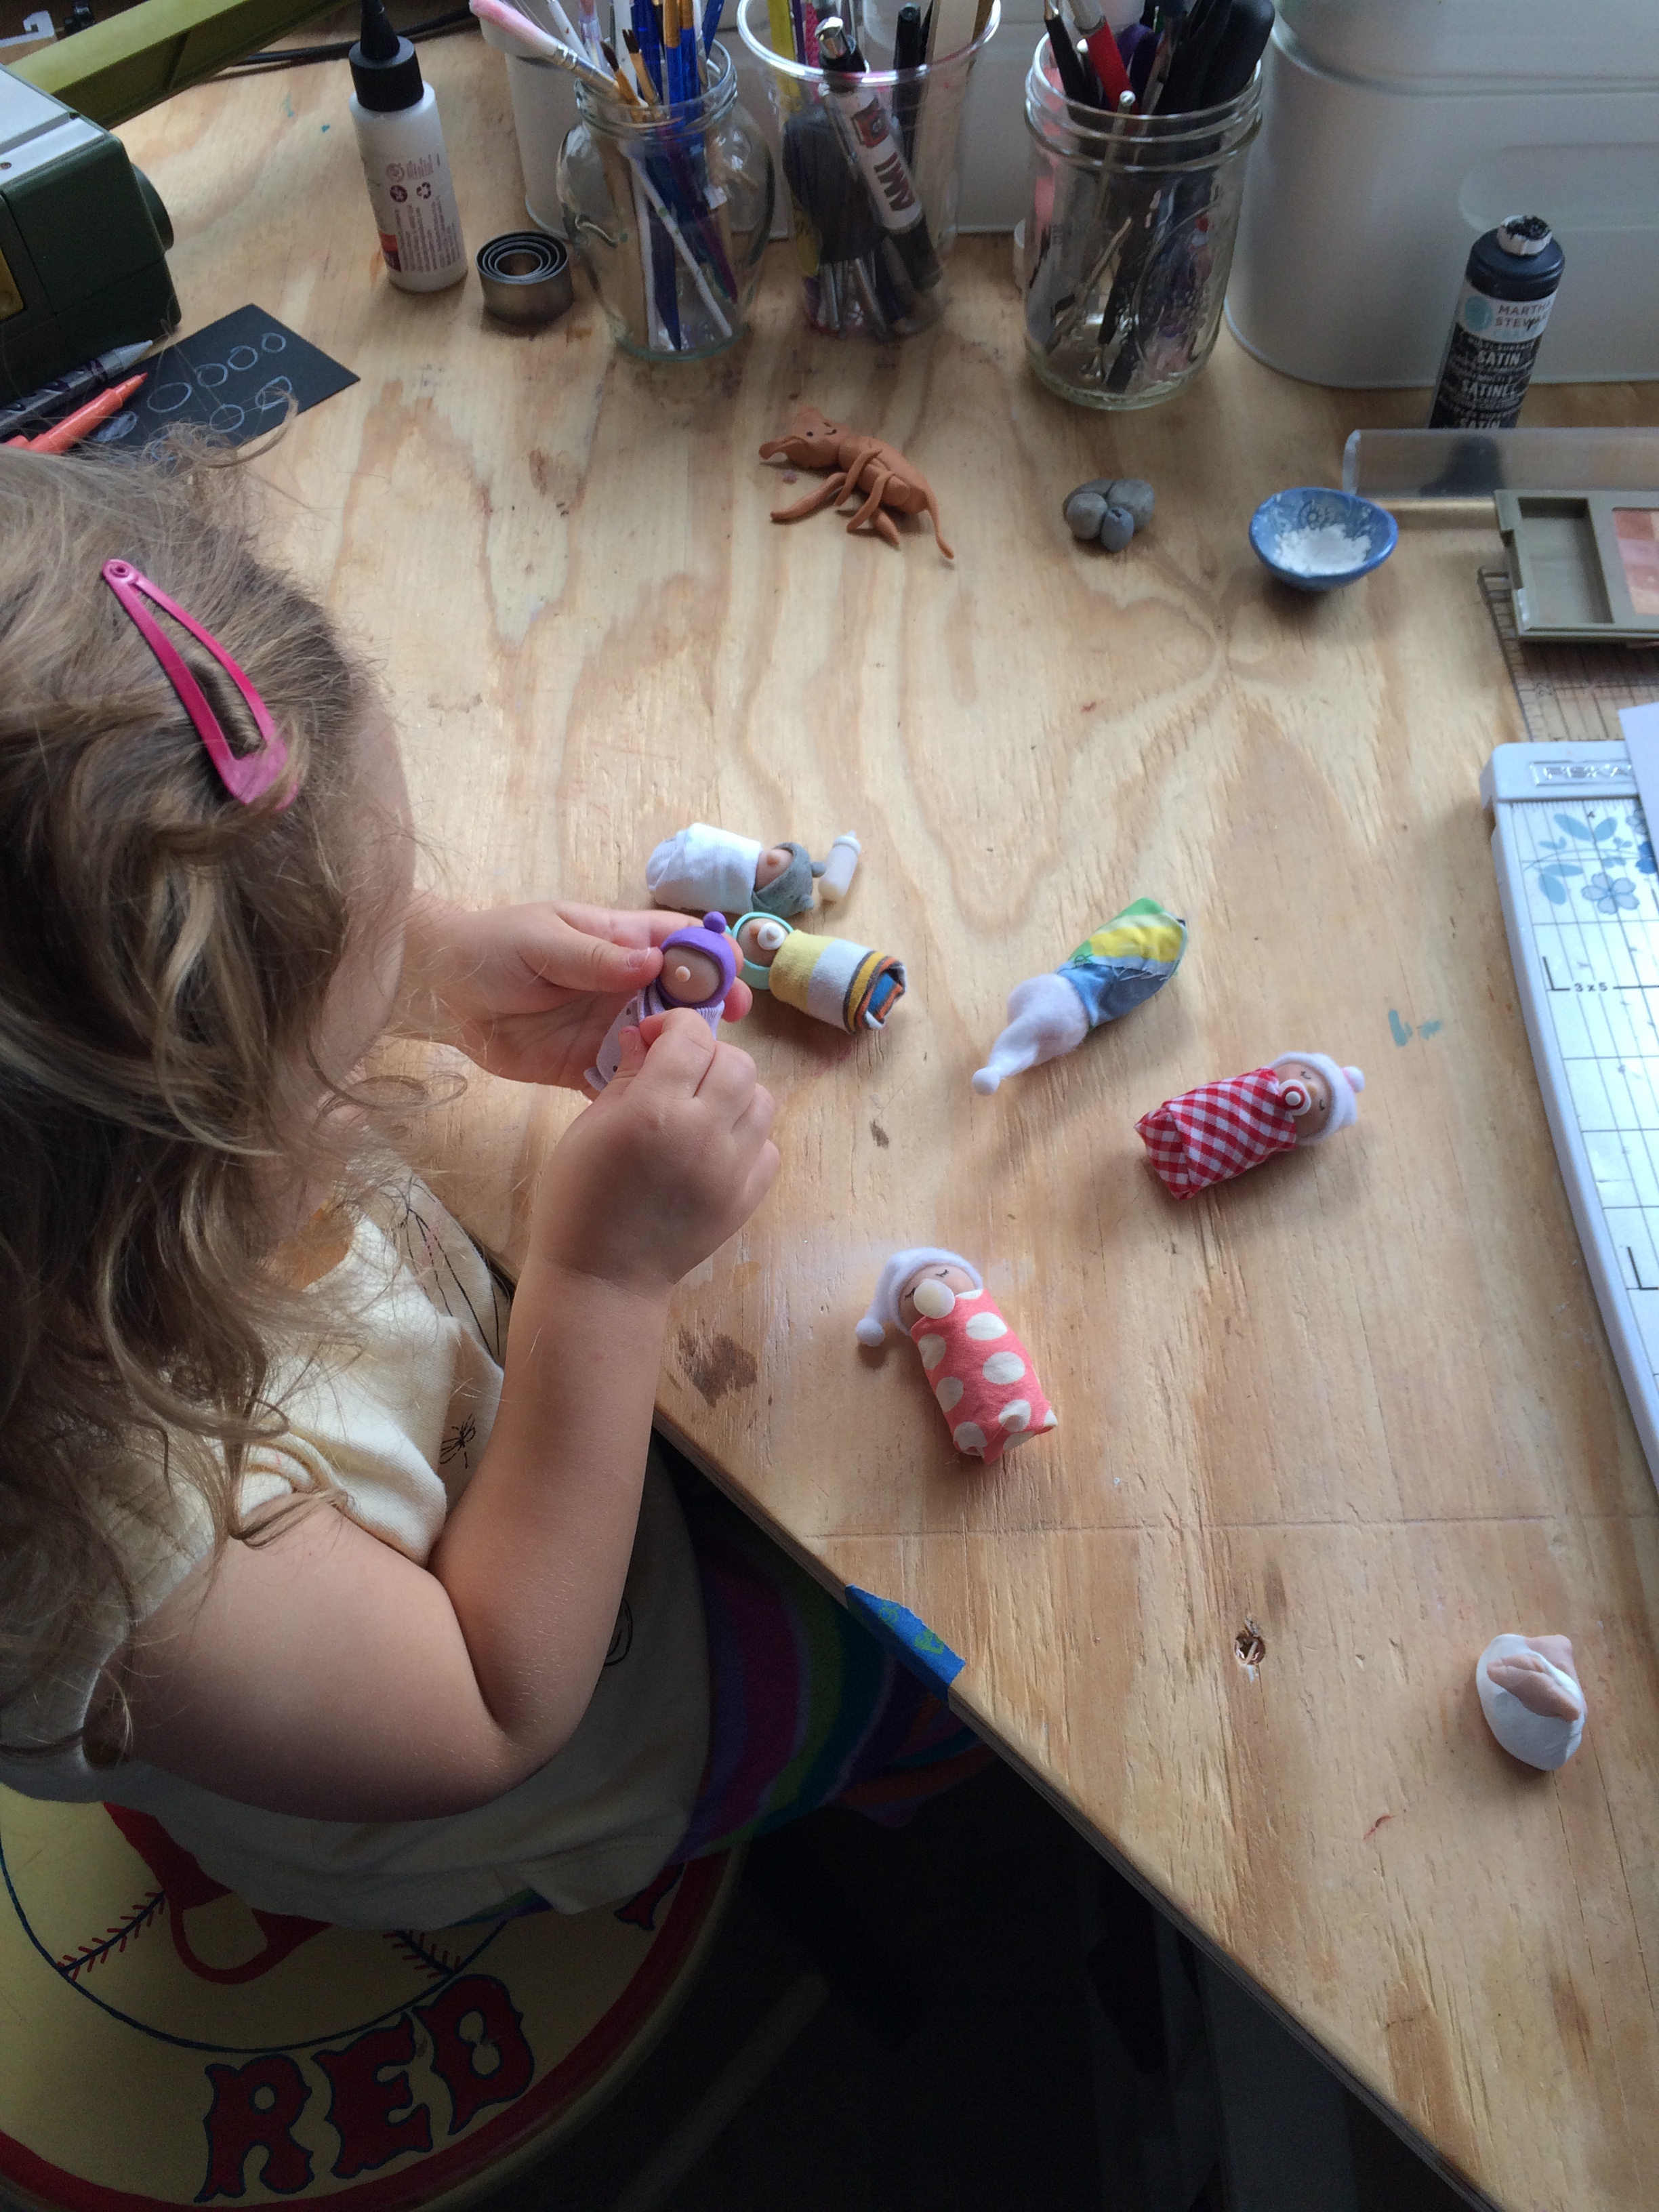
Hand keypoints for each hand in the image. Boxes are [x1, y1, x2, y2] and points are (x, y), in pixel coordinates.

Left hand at [394, 896, 752, 1090]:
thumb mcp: (545, 942)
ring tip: (701, 1067)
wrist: (443, 994)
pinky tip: (661, 1103)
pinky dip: (645, 1092)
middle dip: (710, 1008)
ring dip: (684, 1053)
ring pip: (663, 1042)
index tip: (731, 973)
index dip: (710, 956)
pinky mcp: (586, 1067)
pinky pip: (626, 1082)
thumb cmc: (494, 949)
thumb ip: (597, 957)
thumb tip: (653, 963)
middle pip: (683, 997)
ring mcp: (608, 1029)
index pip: (678, 944)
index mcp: (618, 944)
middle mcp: (623, 987)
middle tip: (730, 1023)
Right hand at [531, 1009, 778, 1296]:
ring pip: (762, 1098)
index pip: (691, 1037)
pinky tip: (715, 1143)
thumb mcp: (587, 1128)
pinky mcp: (748, 1197)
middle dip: (707, 1054)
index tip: (654, 1038)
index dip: (673, 1025)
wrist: (604, 1278)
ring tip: (701, 1106)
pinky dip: (747, 1134)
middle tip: (678, 1071)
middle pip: (736, 1062)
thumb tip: (646, 1037)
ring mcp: (733, 1168)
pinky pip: (768, 1144)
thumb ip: (625, 1077)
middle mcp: (704, 1133)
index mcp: (655, 1111)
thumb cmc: (579, 1199)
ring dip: (734, 1091)